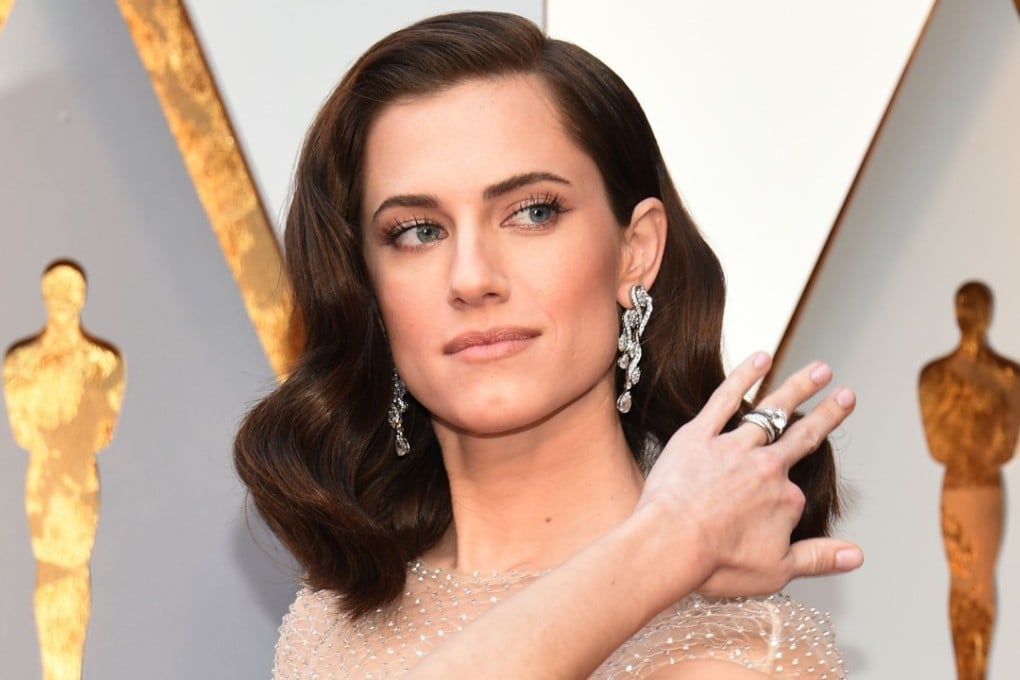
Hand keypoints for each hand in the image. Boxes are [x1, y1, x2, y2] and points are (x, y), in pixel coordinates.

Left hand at [635, 352, 861, 598]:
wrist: (669, 545)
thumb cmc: (717, 563)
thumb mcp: (776, 570)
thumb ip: (819, 558)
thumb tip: (858, 555)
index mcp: (785, 499)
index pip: (795, 495)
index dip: (785, 508)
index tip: (770, 520)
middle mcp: (766, 467)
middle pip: (803, 436)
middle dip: (828, 414)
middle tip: (848, 393)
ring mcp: (733, 446)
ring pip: (771, 410)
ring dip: (798, 388)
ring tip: (820, 368)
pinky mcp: (699, 434)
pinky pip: (725, 399)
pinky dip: (743, 376)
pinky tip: (762, 356)